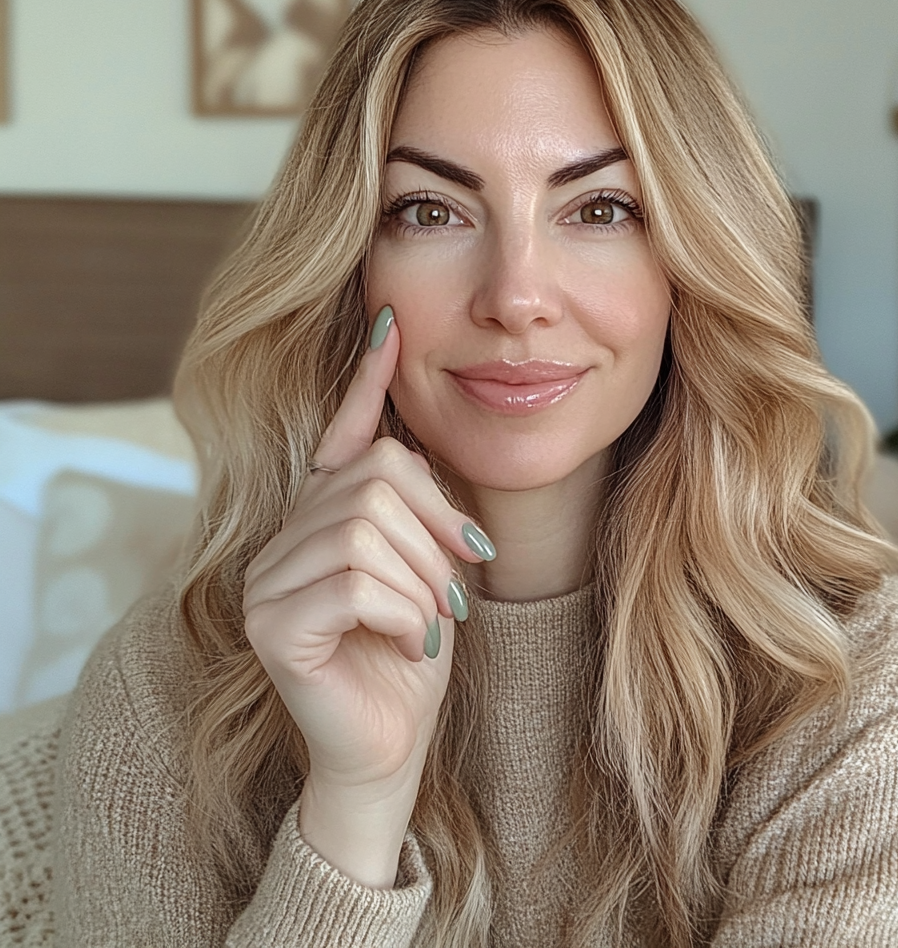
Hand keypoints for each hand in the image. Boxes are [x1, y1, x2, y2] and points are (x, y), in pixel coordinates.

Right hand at [241, 308, 491, 792]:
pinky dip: (404, 612)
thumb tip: (414, 445)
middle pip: (377, 480)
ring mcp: (268, 579)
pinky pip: (357, 581)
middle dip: (438, 535)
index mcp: (325, 519)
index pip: (343, 435)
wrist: (391, 746)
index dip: (367, 380)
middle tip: (456, 591)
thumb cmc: (413, 656)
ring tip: (429, 624)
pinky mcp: (271, 623)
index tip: (391, 324)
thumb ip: (417, 514)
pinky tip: (407, 643)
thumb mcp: (430, 572)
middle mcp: (285, 536)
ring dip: (425, 582)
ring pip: (370, 531)